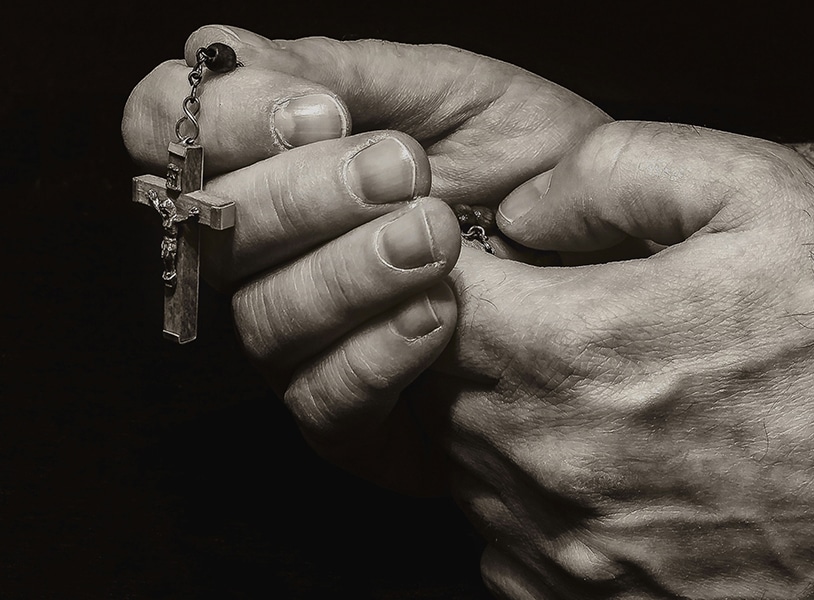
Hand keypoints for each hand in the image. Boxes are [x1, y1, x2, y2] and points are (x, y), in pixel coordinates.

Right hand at [121, 25, 608, 492]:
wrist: (614, 259)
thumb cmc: (534, 171)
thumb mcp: (459, 96)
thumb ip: (348, 71)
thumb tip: (225, 48)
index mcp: (277, 161)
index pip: (167, 131)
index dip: (224, 120)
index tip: (322, 113)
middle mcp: (270, 254)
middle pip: (213, 230)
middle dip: (305, 195)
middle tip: (404, 170)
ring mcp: (303, 340)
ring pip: (263, 319)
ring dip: (349, 271)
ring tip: (440, 238)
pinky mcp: (350, 418)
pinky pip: (322, 401)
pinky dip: (376, 356)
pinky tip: (441, 314)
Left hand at [419, 121, 813, 597]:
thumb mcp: (753, 190)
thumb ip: (609, 172)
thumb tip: (520, 214)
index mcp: (572, 354)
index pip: (423, 303)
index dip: (451, 271)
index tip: (501, 263)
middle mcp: (553, 467)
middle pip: (438, 393)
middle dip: (476, 347)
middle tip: (555, 321)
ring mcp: (575, 551)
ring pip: (469, 473)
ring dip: (505, 425)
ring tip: (601, 394)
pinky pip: (510, 548)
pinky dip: (537, 504)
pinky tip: (611, 470)